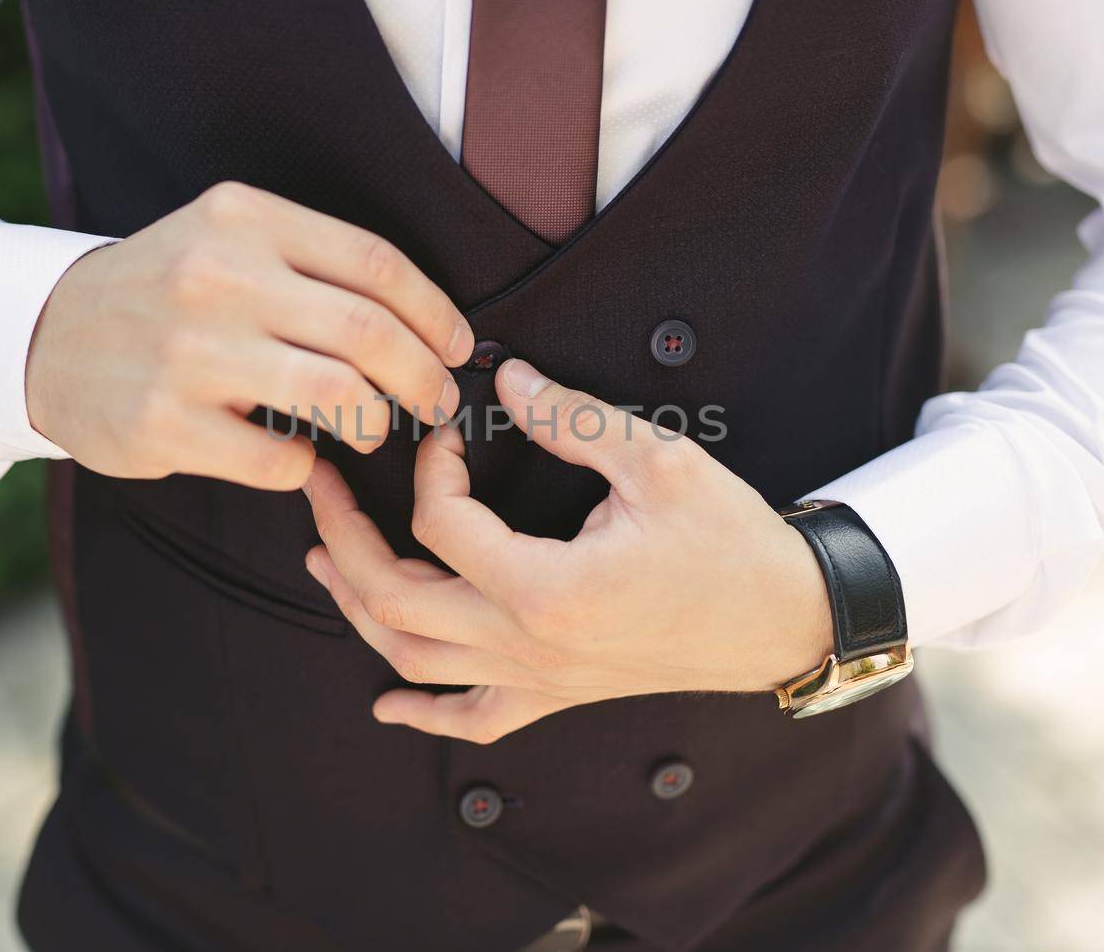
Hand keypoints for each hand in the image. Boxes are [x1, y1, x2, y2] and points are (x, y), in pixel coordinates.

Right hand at [26, 182, 473, 489]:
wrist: (44, 335)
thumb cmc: (166, 292)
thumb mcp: (228, 241)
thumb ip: (314, 265)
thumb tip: (428, 323)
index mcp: (244, 219)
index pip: (376, 264)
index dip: (435, 314)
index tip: (456, 347)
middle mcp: (216, 276)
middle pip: (369, 333)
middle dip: (423, 377)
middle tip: (437, 402)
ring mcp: (188, 353)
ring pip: (337, 394)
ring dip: (375, 422)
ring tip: (372, 428)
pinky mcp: (165, 424)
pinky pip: (280, 459)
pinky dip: (306, 464)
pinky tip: (296, 454)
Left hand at [302, 358, 833, 742]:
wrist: (783, 618)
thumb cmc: (730, 542)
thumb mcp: (658, 462)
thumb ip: (573, 420)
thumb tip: (508, 381)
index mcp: (546, 588)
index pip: (441, 525)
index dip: (428, 465)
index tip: (446, 425)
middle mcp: (528, 646)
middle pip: (394, 600)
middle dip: (340, 538)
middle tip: (320, 484)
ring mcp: (537, 679)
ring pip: (413, 661)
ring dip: (357, 608)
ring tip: (322, 561)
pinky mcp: (556, 695)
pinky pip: (472, 722)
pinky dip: (420, 714)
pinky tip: (385, 703)